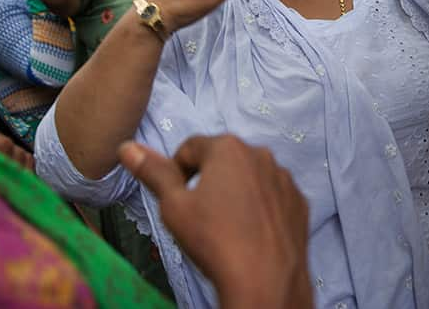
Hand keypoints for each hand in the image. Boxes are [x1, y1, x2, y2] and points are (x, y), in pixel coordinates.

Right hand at [119, 136, 310, 308]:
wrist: (265, 280)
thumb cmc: (214, 240)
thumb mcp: (173, 207)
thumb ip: (153, 172)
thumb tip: (128, 147)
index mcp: (228, 147)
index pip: (189, 148)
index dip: (176, 172)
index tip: (177, 201)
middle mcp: (261, 154)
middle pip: (223, 160)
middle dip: (208, 180)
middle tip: (200, 215)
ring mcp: (284, 179)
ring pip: (250, 178)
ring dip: (236, 192)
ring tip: (226, 226)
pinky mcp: (300, 202)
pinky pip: (272, 197)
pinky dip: (261, 208)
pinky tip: (251, 234)